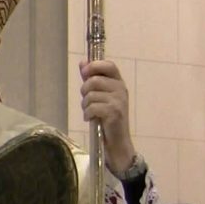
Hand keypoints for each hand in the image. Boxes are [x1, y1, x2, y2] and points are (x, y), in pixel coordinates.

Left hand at [79, 59, 135, 174]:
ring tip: (90, 112)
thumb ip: (91, 79)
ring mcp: (119, 101)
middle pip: (93, 81)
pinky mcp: (114, 113)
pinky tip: (91, 119)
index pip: (109, 65)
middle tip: (88, 101)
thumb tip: (83, 62)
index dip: (94, 66)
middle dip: (85, 92)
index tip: (84, 73)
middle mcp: (121, 89)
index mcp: (118, 83)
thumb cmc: (107, 117)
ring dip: (85, 105)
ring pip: (90, 95)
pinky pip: (92, 107)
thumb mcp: (100, 95)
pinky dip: (88, 114)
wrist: (117, 141)